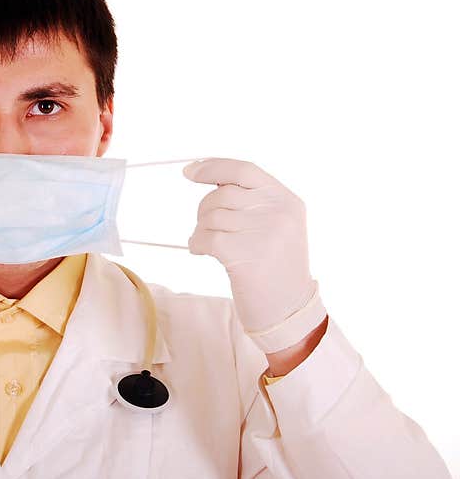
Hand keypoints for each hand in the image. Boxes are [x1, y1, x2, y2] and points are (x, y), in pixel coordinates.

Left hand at [183, 158, 326, 353]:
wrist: (288, 310)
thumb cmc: (274, 268)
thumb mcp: (276, 226)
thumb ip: (251, 201)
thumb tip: (206, 175)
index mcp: (287, 200)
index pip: (244, 170)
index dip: (213, 167)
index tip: (189, 171)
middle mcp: (279, 212)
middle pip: (223, 194)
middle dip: (205, 209)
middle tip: (206, 228)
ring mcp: (264, 232)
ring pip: (211, 216)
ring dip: (201, 230)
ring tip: (207, 244)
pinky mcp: (245, 254)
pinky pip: (206, 237)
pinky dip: (197, 244)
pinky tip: (201, 252)